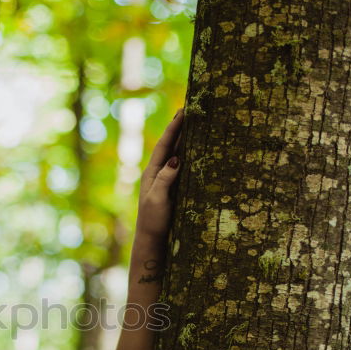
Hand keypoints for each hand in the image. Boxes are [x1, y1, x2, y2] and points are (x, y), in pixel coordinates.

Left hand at [136, 108, 183, 239]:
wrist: (152, 239)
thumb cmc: (154, 221)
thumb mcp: (158, 199)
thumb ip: (165, 179)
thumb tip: (176, 159)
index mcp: (152, 173)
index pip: (165, 145)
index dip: (174, 128)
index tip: (183, 111)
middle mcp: (158, 173)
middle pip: (171, 145)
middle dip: (180, 128)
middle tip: (190, 109)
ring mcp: (166, 181)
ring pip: (177, 154)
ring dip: (186, 139)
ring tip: (195, 123)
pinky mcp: (175, 189)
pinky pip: (184, 167)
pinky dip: (190, 155)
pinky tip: (198, 150)